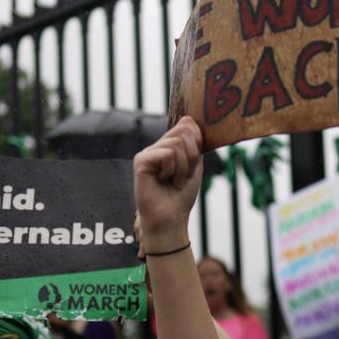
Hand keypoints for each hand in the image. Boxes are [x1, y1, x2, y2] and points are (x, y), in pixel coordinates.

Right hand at [133, 117, 203, 249]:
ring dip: (183, 167)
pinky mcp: (140, 161)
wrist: (171, 219)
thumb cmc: (181, 197)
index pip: (187, 126)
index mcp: (168, 147)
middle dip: (192, 157)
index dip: (197, 145)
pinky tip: (163, 181)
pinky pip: (166, 154)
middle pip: (183, 132)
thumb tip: (188, 119)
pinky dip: (172, 170)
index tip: (193, 167)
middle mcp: (156, 148)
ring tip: (175, 181)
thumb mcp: (194, 166)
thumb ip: (194, 143)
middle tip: (184, 177)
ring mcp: (147, 153)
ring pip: (176, 143)